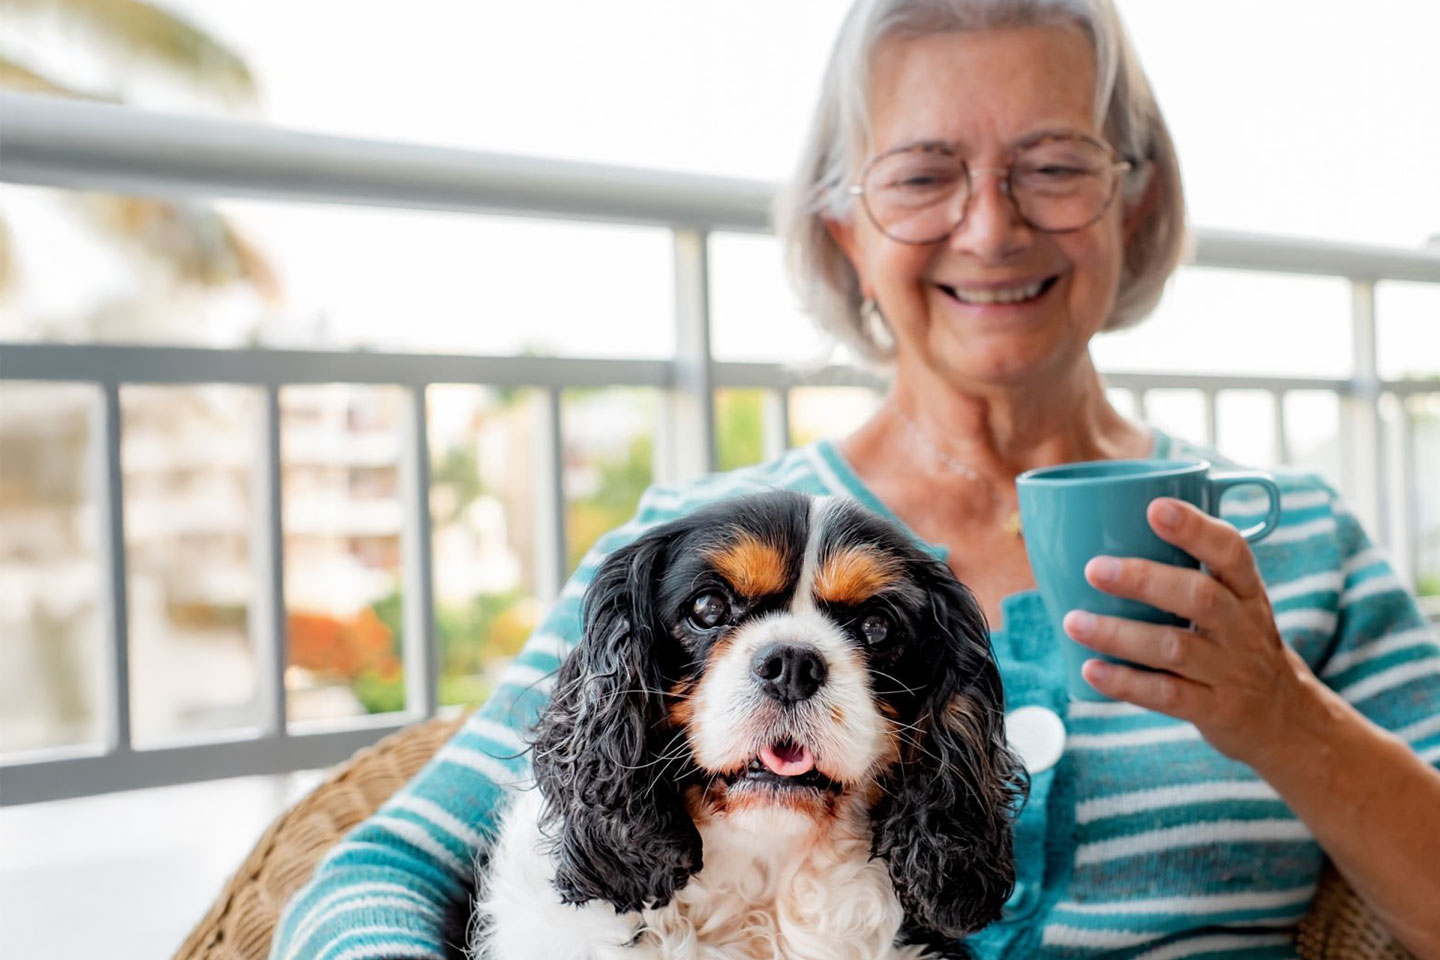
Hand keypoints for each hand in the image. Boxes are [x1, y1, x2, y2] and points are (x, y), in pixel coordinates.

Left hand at [1061, 496, 1319, 766]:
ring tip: (1074, 621)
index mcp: (1246, 591)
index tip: (1156, 507)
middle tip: (1095, 569)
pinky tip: (1091, 670)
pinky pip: (1167, 695)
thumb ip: (1187, 571)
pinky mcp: (1215, 709)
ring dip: (1120, 634)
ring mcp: (1230, 670)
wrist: (1285, 717)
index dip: (1196, 528)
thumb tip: (1107, 531)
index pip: (1232, 551)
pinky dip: (1126, 683)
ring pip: (1175, 648)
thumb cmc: (1237, 643)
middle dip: (1145, 580)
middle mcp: (1242, 627)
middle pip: (1199, 597)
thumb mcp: (1234, 602)